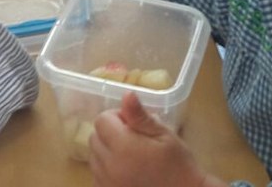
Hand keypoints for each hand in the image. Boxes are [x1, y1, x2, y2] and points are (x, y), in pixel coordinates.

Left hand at [89, 93, 224, 186]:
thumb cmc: (178, 163)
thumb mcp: (164, 135)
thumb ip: (141, 116)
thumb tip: (126, 94)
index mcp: (123, 146)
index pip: (102, 120)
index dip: (117, 117)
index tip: (133, 124)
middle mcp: (109, 165)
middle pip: (94, 137)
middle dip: (110, 133)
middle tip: (133, 139)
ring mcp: (106, 181)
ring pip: (93, 156)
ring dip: (106, 151)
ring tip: (130, 156)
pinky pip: (97, 174)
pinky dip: (106, 169)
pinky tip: (126, 170)